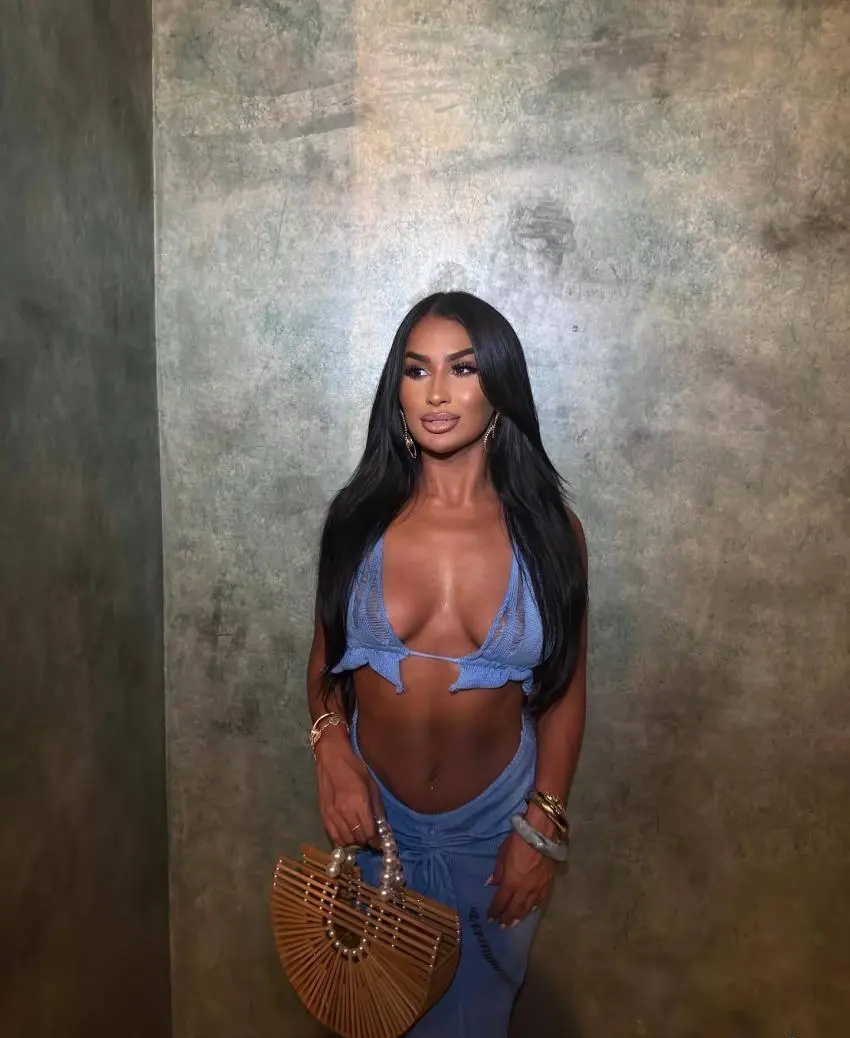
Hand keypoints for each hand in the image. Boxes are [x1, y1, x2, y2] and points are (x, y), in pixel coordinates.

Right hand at [314, 725, 384, 848]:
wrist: (331, 759)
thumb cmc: (355, 769)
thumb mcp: (372, 786)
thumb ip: (377, 809)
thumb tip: (383, 828)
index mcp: (359, 803)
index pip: (369, 833)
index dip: (376, 840)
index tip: (380, 842)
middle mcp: (345, 812)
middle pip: (358, 838)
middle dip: (366, 840)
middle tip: (370, 837)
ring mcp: (332, 814)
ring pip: (345, 840)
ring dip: (354, 841)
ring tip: (359, 836)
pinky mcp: (323, 814)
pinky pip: (333, 836)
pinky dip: (341, 840)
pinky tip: (347, 835)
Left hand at [486, 825, 555, 926]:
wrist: (541, 834)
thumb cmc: (518, 841)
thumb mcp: (502, 854)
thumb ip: (497, 871)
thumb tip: (491, 883)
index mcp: (511, 882)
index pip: (501, 902)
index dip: (494, 911)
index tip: (489, 919)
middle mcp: (524, 889)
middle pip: (515, 908)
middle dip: (507, 918)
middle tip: (501, 927)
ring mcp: (537, 888)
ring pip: (528, 908)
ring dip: (520, 916)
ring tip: (514, 923)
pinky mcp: (547, 884)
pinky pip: (539, 901)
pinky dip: (533, 907)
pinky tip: (530, 910)